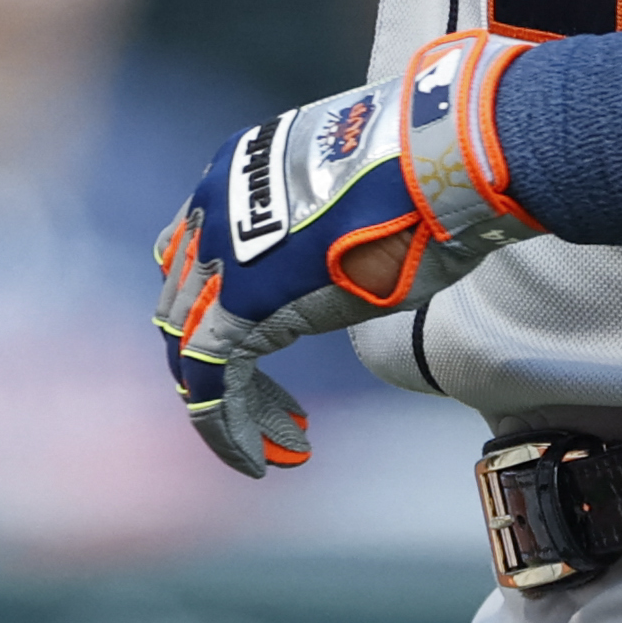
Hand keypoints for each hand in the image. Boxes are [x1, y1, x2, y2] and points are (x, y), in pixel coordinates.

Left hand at [153, 33, 542, 476]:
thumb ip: (314, 232)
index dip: (224, 316)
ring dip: (229, 404)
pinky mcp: (238, 305)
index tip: (268, 358)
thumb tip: (325, 267)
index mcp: (235, 174)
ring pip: (190, 348)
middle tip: (281, 412)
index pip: (196, 258)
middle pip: (185, 307)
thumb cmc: (421, 178)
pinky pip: (208, 380)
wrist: (436, 164)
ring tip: (280, 442)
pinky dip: (225, 427)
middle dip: (224, 367)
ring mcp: (218, 254)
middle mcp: (211, 208)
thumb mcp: (349, 199)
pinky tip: (260, 458)